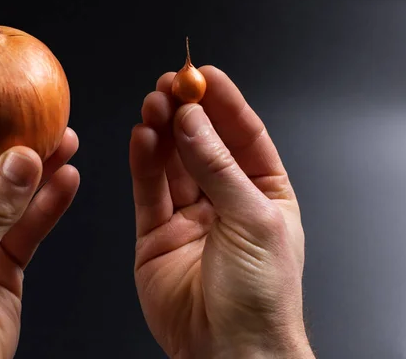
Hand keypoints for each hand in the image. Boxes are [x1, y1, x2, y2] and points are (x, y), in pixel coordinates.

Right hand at [130, 66, 313, 357]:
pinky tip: (142, 138)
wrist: (228, 351)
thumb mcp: (251, 219)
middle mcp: (225, 201)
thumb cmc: (260, 296)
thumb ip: (217, 168)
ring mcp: (189, 217)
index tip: (204, 74)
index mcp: (263, 194)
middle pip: (202, 144)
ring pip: (172, 163)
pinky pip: (148, 191)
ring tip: (154, 104)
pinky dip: (143, 162)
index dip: (224, 103)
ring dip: (162, 131)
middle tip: (170, 86)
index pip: (243, 136)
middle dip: (187, 113)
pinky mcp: (156, 234)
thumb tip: (193, 122)